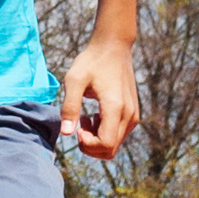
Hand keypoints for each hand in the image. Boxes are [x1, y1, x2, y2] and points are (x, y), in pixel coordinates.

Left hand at [59, 39, 141, 162]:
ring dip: (95, 139)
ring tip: (84, 118)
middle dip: (89, 145)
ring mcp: (133, 116)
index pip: (106, 144)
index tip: (77, 128)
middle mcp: (129, 115)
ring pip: (114, 145)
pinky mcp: (132, 114)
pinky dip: (103, 133)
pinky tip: (92, 116)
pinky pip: (118, 136)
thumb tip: (66, 133)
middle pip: (110, 150)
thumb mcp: (74, 80)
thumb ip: (70, 106)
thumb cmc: (91, 61)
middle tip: (78, 124)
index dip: (87, 145)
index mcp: (115, 107)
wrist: (113, 47)